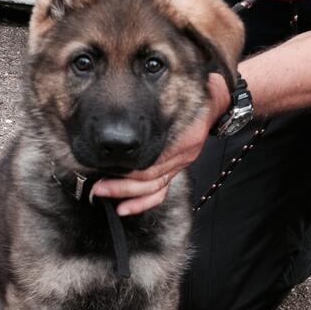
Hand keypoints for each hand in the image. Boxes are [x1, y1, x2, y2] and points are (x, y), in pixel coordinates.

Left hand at [92, 74, 229, 215]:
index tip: (102, 171)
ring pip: (154, 189)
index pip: (149, 167)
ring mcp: (181, 165)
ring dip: (127, 195)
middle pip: (149, 180)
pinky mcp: (178, 170)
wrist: (214, 105)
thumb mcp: (173, 104)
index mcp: (180, 143)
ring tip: (103, 193)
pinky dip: (143, 203)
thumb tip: (119, 133)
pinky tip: (125, 208)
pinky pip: (161, 192)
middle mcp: (182, 157)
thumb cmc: (191, 101)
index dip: (124, 172)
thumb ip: (153, 120)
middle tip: (97, 186)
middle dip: (120, 186)